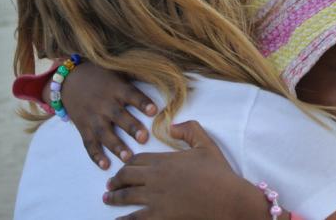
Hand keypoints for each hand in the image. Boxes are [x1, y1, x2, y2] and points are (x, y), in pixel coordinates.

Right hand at [51, 62, 157, 168]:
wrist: (69, 79)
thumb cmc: (101, 75)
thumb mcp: (119, 70)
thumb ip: (138, 75)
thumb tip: (165, 75)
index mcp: (116, 88)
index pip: (130, 94)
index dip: (142, 102)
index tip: (154, 110)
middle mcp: (103, 103)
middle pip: (118, 115)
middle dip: (130, 127)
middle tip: (144, 138)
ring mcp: (92, 117)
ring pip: (103, 133)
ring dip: (115, 145)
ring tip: (128, 157)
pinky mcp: (83, 128)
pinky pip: (88, 143)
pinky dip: (96, 155)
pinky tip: (105, 165)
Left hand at [103, 121, 268, 219]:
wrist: (226, 198)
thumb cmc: (218, 172)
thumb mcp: (206, 144)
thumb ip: (189, 130)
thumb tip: (172, 125)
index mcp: (164, 160)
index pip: (137, 159)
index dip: (128, 163)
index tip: (124, 168)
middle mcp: (155, 178)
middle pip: (126, 176)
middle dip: (116, 179)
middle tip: (110, 183)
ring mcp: (155, 198)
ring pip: (126, 196)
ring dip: (114, 197)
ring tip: (108, 198)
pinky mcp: (159, 216)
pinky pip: (134, 219)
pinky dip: (123, 219)